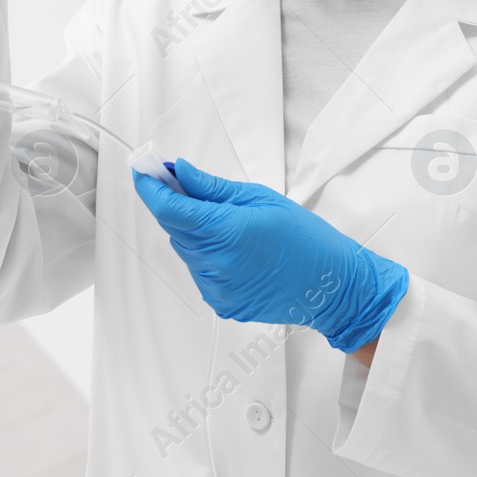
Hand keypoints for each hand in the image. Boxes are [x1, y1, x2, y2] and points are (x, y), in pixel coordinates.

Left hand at [132, 158, 407, 352]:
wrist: (332, 286)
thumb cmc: (306, 239)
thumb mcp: (260, 199)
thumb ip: (212, 189)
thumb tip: (181, 172)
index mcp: (224, 232)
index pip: (168, 208)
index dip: (150, 187)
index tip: (143, 171)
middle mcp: (215, 264)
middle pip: (174, 228)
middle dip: (178, 206)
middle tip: (194, 189)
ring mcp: (216, 288)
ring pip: (186, 250)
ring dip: (196, 234)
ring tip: (234, 227)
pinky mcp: (221, 304)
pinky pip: (200, 272)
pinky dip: (209, 257)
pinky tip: (238, 252)